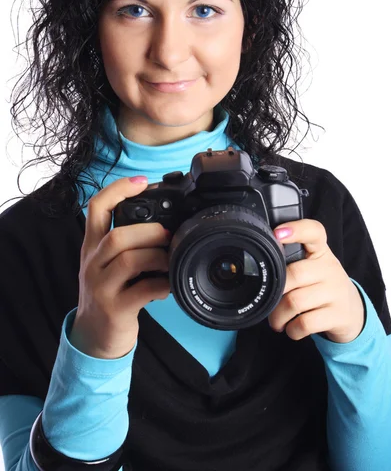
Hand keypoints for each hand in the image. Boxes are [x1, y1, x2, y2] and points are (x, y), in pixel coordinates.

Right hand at [69, 176, 170, 358]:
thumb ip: (126, 243)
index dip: (118, 190)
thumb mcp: (108, 264)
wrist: (93, 337)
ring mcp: (101, 287)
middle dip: (149, 230)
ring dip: (158, 255)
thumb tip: (166, 223)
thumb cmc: (109, 293)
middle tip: (169, 236)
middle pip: (116, 235)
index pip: (96, 208)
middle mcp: (92, 263)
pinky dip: (163, 284)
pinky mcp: (114, 309)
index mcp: (92, 246)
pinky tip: (169, 285)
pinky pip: (143, 291)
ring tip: (171, 260)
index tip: (141, 181)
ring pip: (128, 260)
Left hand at [268, 219, 364, 342]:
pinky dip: (292, 329)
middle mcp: (330, 268)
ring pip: (295, 302)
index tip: (278, 233)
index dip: (296, 229)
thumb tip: (259, 265)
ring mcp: (336, 291)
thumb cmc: (321, 285)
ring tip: (277, 321)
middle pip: (293, 275)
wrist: (352, 312)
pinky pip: (305, 323)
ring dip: (279, 316)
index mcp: (320, 252)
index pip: (313, 231)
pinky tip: (292, 328)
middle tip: (269, 304)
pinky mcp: (339, 315)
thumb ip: (290, 262)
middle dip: (274, 294)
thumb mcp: (311, 267)